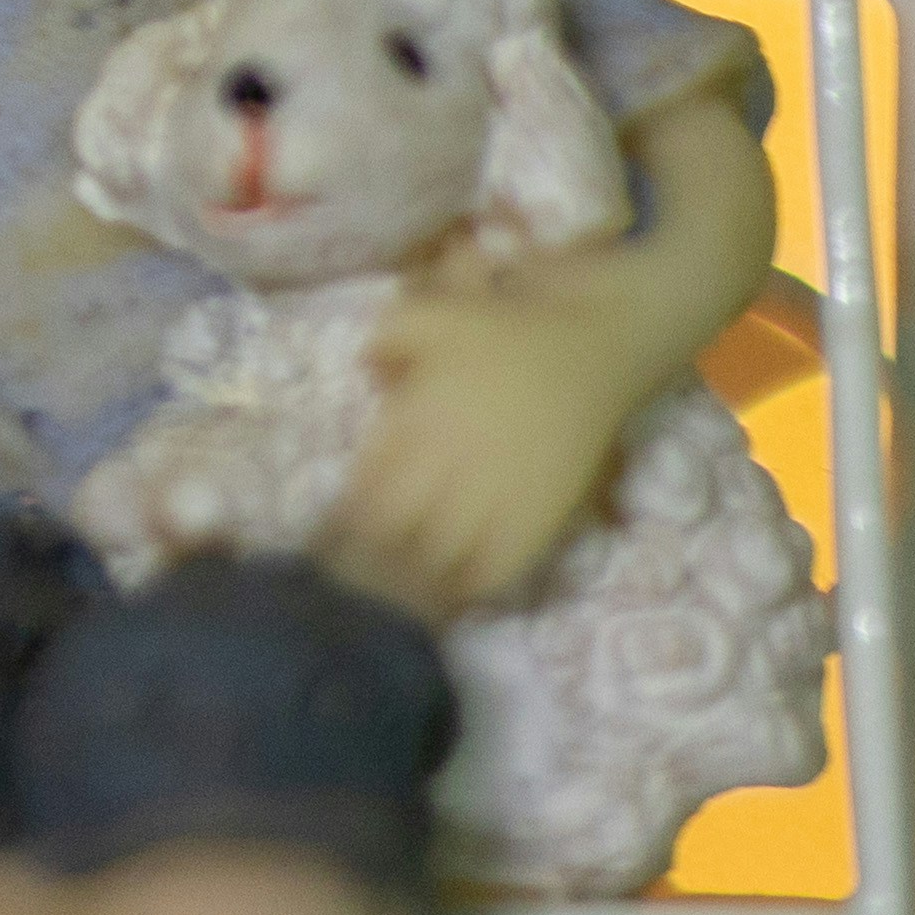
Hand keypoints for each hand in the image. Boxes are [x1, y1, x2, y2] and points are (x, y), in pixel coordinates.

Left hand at [324, 275, 651, 620]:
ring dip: (411, 583)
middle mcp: (454, 468)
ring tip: (389, 599)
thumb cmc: (504, 331)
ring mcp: (499, 501)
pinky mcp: (539, 520)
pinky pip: (497, 571)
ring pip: (441, 562)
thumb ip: (383, 342)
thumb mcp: (427, 314)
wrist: (593, 347)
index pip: (365, 493)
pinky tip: (449, 595)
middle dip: (366, 562)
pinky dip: (467, 588)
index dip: (340, 525)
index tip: (321, 542)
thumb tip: (364, 373)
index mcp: (420, 424)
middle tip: (348, 579)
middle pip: (396, 536)